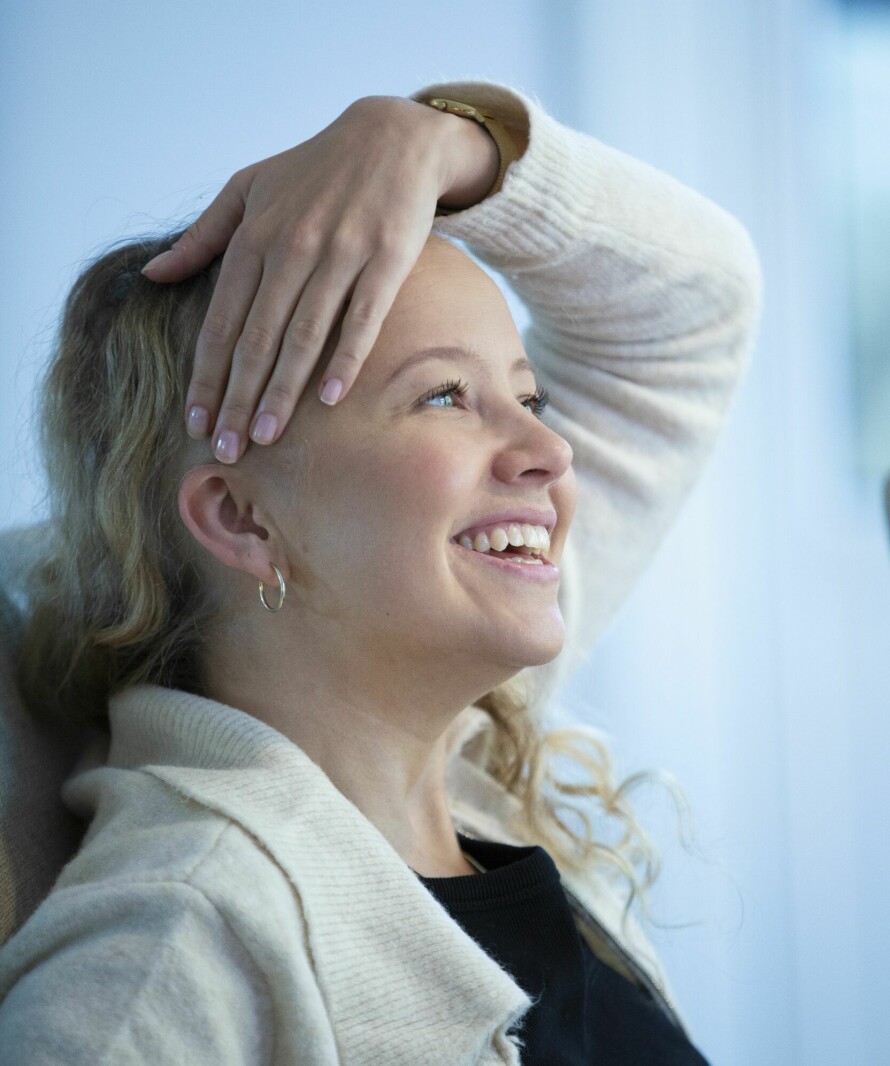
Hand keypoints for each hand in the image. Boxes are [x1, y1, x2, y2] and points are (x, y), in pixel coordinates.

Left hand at [141, 95, 500, 462]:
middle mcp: (291, 248)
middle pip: (257, 339)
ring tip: (265, 437)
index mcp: (254, 237)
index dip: (206, 375)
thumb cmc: (314, 170)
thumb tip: (152, 275)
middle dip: (237, 399)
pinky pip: (362, 320)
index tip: (195, 421)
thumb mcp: (247, 188)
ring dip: (282, 392)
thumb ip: (201, 236)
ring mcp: (340, 255)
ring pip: (303, 336)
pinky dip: (345, 360)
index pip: (221, 320)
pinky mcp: (386, 261)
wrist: (392, 138)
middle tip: (226, 449)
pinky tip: (328, 399)